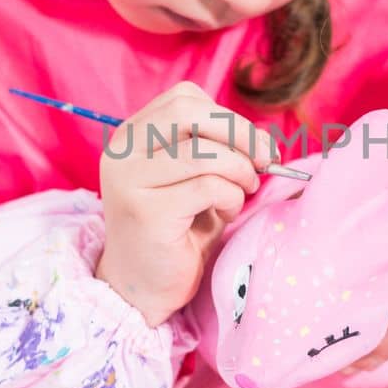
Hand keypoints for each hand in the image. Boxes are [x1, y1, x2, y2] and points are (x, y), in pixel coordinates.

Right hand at [95, 82, 279, 325]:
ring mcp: (129, 180)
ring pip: (203, 152)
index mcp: (132, 136)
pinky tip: (225, 215)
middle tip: (265, 160)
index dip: (227, 117)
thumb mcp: (195, 180)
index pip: (184, 98)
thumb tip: (265, 143)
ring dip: (239, 171)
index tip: (255, 146)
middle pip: (188, 111)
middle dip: (239, 133)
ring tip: (243, 192)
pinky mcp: (145, 212)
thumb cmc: (176, 231)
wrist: (142, 288)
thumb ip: (216, 151)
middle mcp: (122, 151)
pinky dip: (230, 198)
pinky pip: (207, 187)